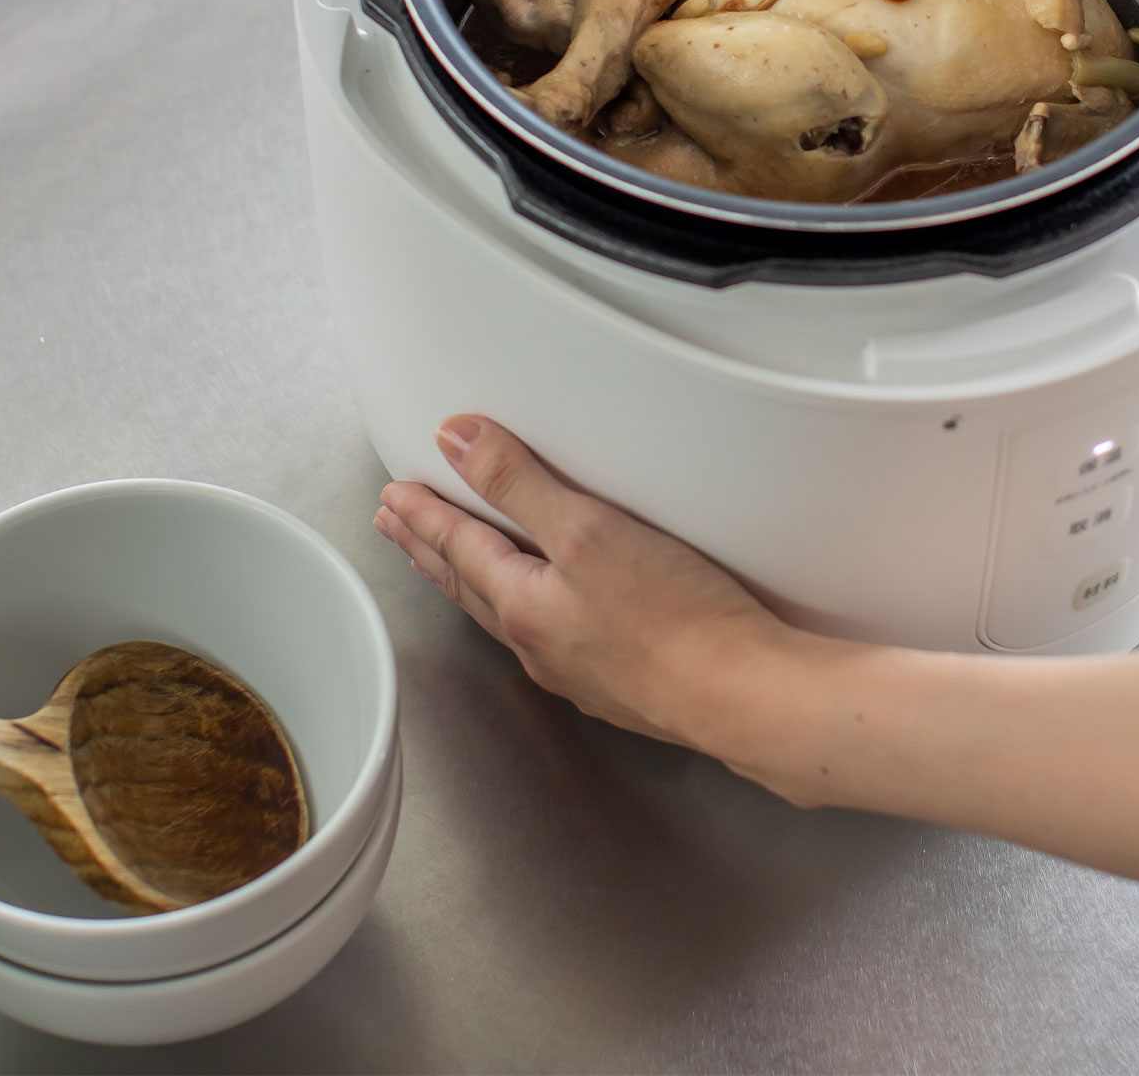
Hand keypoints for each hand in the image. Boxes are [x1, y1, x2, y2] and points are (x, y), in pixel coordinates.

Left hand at [374, 415, 791, 748]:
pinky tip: (543, 610)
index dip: (424, 515)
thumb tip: (457, 442)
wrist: (745, 696)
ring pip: (506, 614)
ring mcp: (578, 669)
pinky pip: (548, 635)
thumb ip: (518, 484)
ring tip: (454, 564)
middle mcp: (541, 645)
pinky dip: (524, 609)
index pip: (459, 548)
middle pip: (470, 586)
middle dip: (431, 552)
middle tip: (399, 530)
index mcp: (524, 606)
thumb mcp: (586, 531)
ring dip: (472, 581)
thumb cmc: (676, 620)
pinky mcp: (619, 681)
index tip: (394, 497)